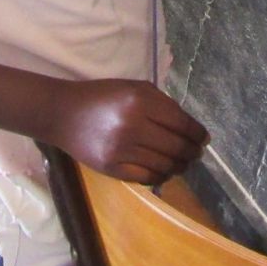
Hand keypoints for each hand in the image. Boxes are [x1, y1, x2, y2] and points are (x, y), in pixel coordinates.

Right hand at [46, 79, 208, 183]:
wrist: (62, 114)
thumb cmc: (102, 96)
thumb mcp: (133, 87)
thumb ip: (162, 103)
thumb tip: (189, 127)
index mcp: (141, 101)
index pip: (182, 123)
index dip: (198, 134)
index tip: (204, 139)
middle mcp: (133, 126)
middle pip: (177, 147)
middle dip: (193, 152)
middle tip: (197, 153)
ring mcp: (121, 150)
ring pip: (165, 166)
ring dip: (179, 167)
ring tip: (183, 164)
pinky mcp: (111, 169)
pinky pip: (146, 178)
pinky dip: (160, 176)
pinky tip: (164, 172)